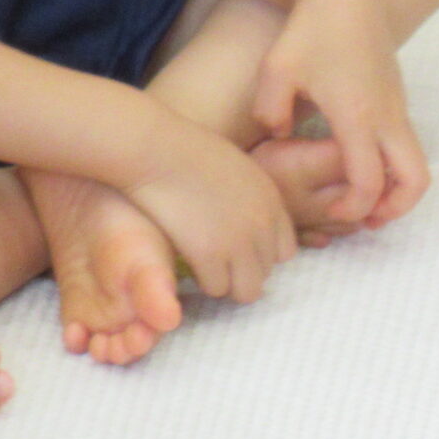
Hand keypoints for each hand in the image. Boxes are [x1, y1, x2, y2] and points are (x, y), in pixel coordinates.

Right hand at [117, 107, 295, 304]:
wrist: (154, 148)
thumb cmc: (180, 148)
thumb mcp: (230, 164)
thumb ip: (244, 194)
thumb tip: (235, 212)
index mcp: (270, 200)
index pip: (284, 252)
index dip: (258, 253)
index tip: (233, 246)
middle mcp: (261, 225)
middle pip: (265, 273)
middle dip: (240, 269)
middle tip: (211, 257)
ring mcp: (238, 242)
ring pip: (246, 290)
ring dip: (224, 281)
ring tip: (200, 265)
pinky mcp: (209, 254)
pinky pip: (216, 287)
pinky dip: (201, 280)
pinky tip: (185, 260)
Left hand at [254, 0, 425, 227]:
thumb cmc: (306, 31)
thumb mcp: (275, 71)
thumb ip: (271, 112)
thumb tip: (279, 136)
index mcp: (357, 116)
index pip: (368, 181)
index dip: (354, 207)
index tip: (333, 214)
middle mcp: (386, 115)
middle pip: (414, 180)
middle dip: (394, 208)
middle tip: (363, 219)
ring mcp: (396, 105)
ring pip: (416, 162)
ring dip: (398, 188)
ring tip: (363, 200)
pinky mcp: (395, 96)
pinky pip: (405, 143)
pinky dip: (393, 165)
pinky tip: (358, 164)